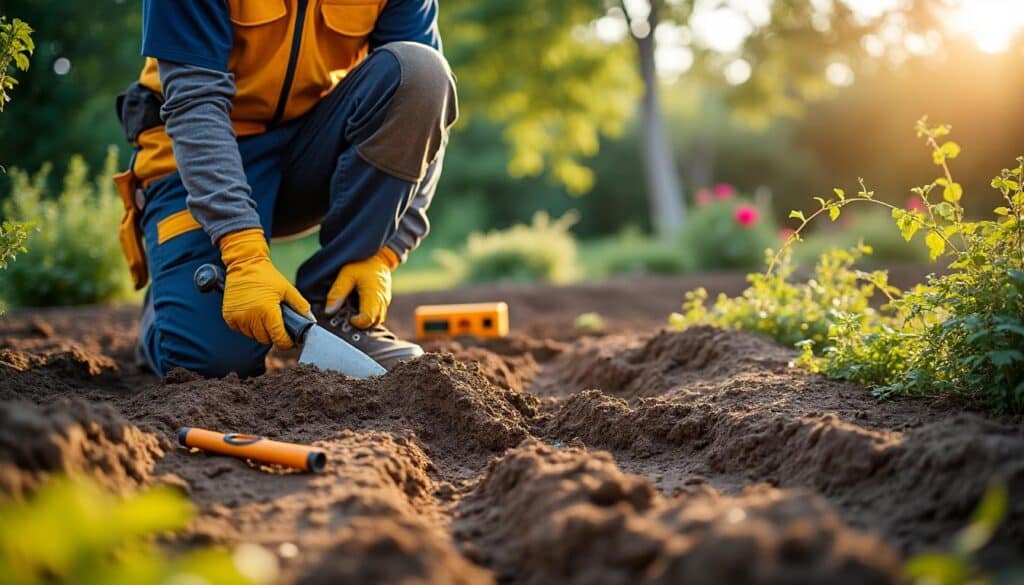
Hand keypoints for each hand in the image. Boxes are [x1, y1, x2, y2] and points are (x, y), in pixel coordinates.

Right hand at [219, 228, 310, 348]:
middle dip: (272, 335)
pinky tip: (251, 314)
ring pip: (252, 336)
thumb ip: (300, 306)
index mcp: (267, 311)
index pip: (278, 338)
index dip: (286, 342)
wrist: (245, 265)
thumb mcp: (287, 289)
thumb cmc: (267, 277)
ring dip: (259, 331)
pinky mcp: (228, 316)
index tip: (289, 340)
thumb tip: (310, 321)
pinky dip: (247, 326)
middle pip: (265, 339)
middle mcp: (251, 317)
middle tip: (275, 323)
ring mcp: (238, 317)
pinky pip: (240, 330)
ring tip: (262, 316)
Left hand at [326, 247, 398, 327]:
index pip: (368, 318)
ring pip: (378, 319)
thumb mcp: (346, 275)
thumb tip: (329, 311)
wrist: (377, 256)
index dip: (357, 322)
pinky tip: (359, 310)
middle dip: (362, 325)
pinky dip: (370, 315)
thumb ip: (337, 293)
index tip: (348, 317)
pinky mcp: (384, 300)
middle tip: (349, 318)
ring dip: (367, 321)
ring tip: (354, 314)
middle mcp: (382, 300)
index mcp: (373, 294)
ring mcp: (385, 300)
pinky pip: (379, 313)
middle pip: (374, 322)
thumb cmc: (361, 263)